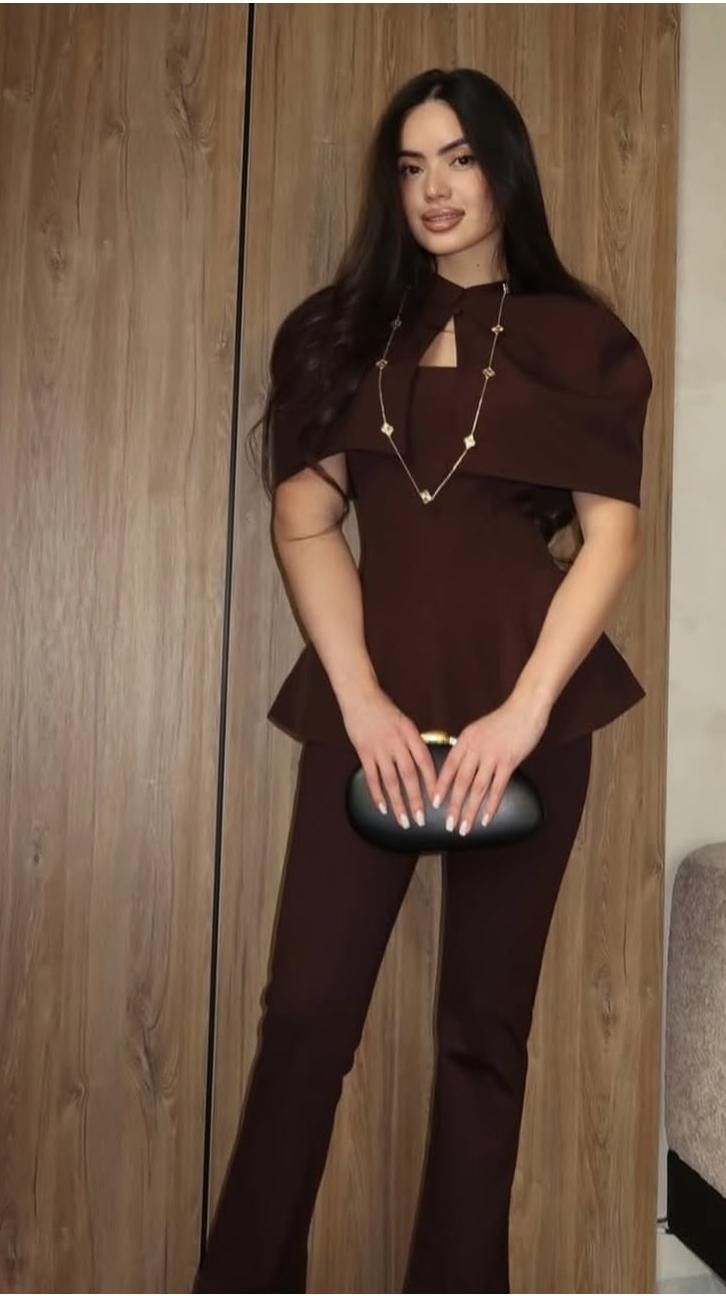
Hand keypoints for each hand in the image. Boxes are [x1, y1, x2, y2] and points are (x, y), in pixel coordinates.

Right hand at [340, 685, 438, 829]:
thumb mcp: (404, 722)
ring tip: (404, 820)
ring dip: (398, 803)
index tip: (438, 799)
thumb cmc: (383, 709)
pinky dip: (377, 794)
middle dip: (417, 799)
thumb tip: (422, 764)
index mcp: (410, 734)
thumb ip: (412, 742)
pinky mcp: (364, 752)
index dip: (432, 781)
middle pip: (410, 775)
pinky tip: (383, 808)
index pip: (425, 761)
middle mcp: (397, 742)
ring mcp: (380, 748)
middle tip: (422, 819)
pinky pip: (372, 777)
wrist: (360, 696)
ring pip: (391, 781)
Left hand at [432, 693, 550, 835]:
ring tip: (464, 827)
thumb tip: (461, 766)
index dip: (441, 786)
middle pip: (461, 782)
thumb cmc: (504, 720)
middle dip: (453, 806)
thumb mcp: (479, 730)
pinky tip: (486, 819)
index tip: (434, 803)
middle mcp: (475, 749)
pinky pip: (497, 788)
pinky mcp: (509, 762)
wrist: (525, 708)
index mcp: (465, 740)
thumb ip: (469, 747)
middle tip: (448, 824)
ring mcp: (492, 756)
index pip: (449, 767)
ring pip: (477, 788)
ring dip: (470, 810)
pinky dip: (491, 806)